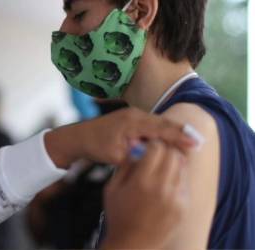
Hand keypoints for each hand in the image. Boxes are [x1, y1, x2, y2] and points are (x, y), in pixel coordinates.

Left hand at [45, 107, 195, 168]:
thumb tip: (155, 154)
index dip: (179, 136)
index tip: (195, 143)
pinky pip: (151, 125)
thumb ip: (137, 155)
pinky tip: (169, 139)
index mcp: (132, 122)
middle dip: (180, 132)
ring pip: (158, 123)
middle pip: (163, 123)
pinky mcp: (131, 119)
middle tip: (199, 142)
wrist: (80, 137)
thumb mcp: (116, 155)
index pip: (161, 128)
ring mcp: (133, 115)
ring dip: (172, 132)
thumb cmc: (96, 146)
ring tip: (189, 141)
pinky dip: (161, 132)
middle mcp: (135, 114)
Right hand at [102, 140, 189, 248]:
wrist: (132, 245)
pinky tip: (167, 181)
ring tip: (163, 165)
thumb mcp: (112, 188)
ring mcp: (176, 198)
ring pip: (182, 166)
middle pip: (173, 154)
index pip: (157, 148)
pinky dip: (177, 176)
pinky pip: (185, 182)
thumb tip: (137, 148)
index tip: (149, 145)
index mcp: (142, 181)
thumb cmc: (118, 215)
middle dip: (165, 149)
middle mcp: (162, 188)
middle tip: (158, 152)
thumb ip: (125, 166)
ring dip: (173, 160)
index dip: (153, 143)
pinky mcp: (183, 207)